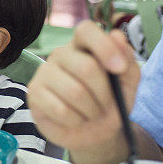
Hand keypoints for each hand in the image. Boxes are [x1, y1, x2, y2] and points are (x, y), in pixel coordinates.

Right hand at [26, 21, 140, 153]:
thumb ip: (128, 62)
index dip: (104, 46)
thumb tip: (117, 36)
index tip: (119, 69)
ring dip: (91, 111)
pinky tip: (75, 120)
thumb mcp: (127, 86)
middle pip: (87, 67)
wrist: (92, 133)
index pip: (86, 30)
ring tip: (91, 114)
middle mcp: (61, 54)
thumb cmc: (108, 104)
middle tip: (106, 105)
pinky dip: (76, 121)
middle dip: (104, 94)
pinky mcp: (34, 93)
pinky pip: (61, 110)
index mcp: (83, 46)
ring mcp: (44, 72)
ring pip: (75, 92)